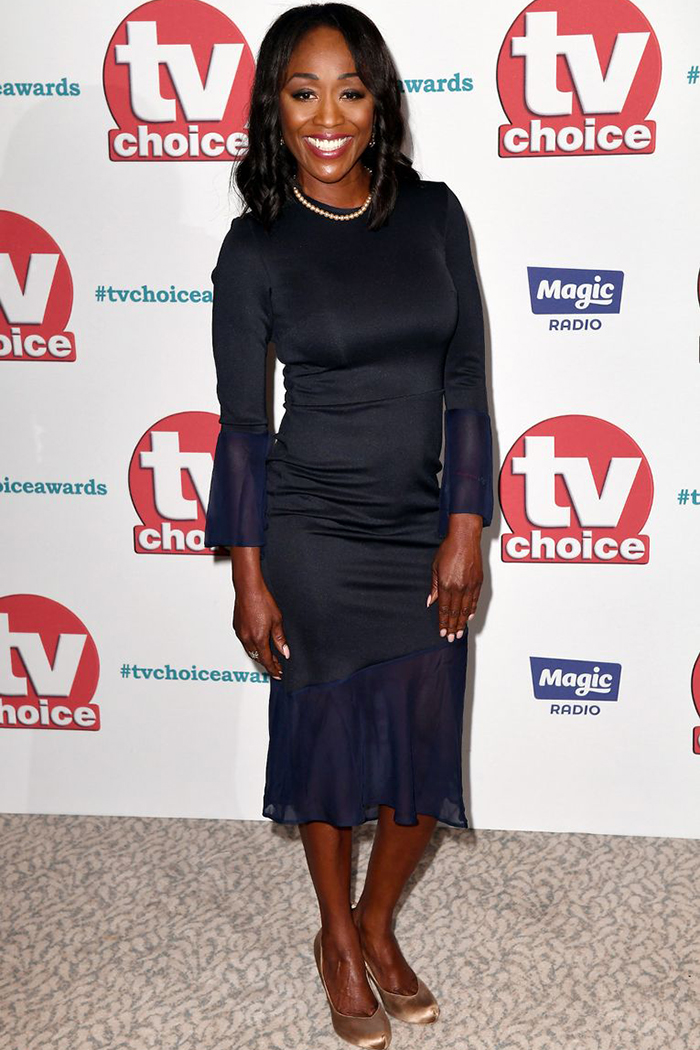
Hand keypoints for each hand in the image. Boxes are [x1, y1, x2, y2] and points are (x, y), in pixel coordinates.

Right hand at [233, 581, 289, 680]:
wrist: (248, 589)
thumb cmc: (262, 601)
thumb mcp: (277, 621)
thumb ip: (280, 639)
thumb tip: (285, 652)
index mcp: (258, 638)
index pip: (267, 660)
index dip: (273, 669)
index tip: (278, 674)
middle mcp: (247, 638)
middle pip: (257, 657)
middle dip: (267, 663)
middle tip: (277, 665)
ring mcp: (240, 633)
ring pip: (250, 651)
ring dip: (260, 655)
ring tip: (269, 656)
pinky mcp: (237, 627)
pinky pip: (245, 642)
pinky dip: (253, 646)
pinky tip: (259, 643)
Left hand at [427, 514, 483, 640]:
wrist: (465, 538)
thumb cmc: (449, 549)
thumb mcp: (435, 568)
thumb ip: (434, 587)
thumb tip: (430, 601)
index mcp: (447, 585)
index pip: (444, 609)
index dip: (443, 623)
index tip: (442, 632)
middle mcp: (459, 587)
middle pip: (455, 612)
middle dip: (452, 627)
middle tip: (451, 638)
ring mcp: (470, 585)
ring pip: (466, 609)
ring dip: (462, 623)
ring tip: (459, 632)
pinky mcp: (478, 582)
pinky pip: (475, 600)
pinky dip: (471, 610)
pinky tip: (468, 617)